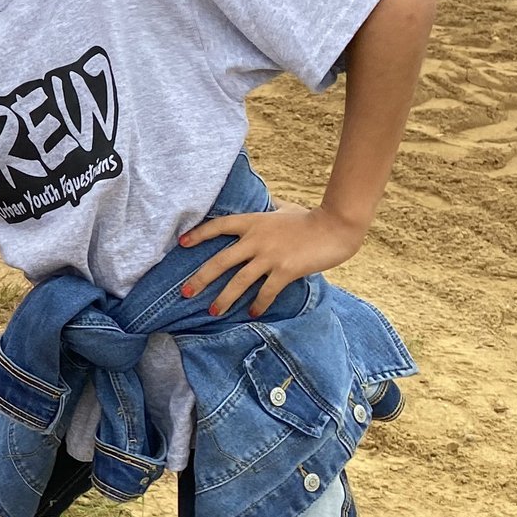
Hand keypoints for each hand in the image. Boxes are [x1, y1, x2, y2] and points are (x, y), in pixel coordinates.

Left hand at [178, 203, 365, 317]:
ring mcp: (270, 256)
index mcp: (253, 222)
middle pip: (220, 261)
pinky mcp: (285, 270)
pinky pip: (265, 292)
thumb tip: (267, 203)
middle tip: (185, 293)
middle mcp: (256, 239)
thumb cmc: (310, 218)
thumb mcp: (283, 209)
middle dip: (200, 279)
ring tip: (212, 312)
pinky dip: (258, 304)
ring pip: (238, 281)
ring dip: (223, 299)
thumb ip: (269, 210)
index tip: (181, 244)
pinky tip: (252, 313)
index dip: (199, 234)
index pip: (218, 226)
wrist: (335, 226)